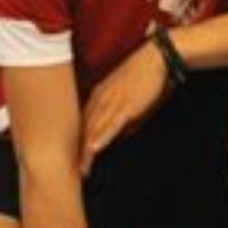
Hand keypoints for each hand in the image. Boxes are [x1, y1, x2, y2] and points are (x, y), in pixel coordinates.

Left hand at [79, 41, 167, 175]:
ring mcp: (112, 102)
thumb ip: (118, 113)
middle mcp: (101, 98)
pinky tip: (95, 148)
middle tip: (73, 170)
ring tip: (82, 167)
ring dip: (87, 149)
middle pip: (85, 128)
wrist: (155, 57)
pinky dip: (102, 136)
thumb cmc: (143, 74)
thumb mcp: (125, 94)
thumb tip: (118, 132)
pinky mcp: (126, 105)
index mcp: (98, 94)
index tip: (73, 156)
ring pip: (95, 129)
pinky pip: (111, 124)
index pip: (83, 121)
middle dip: (78, 150)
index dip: (77, 140)